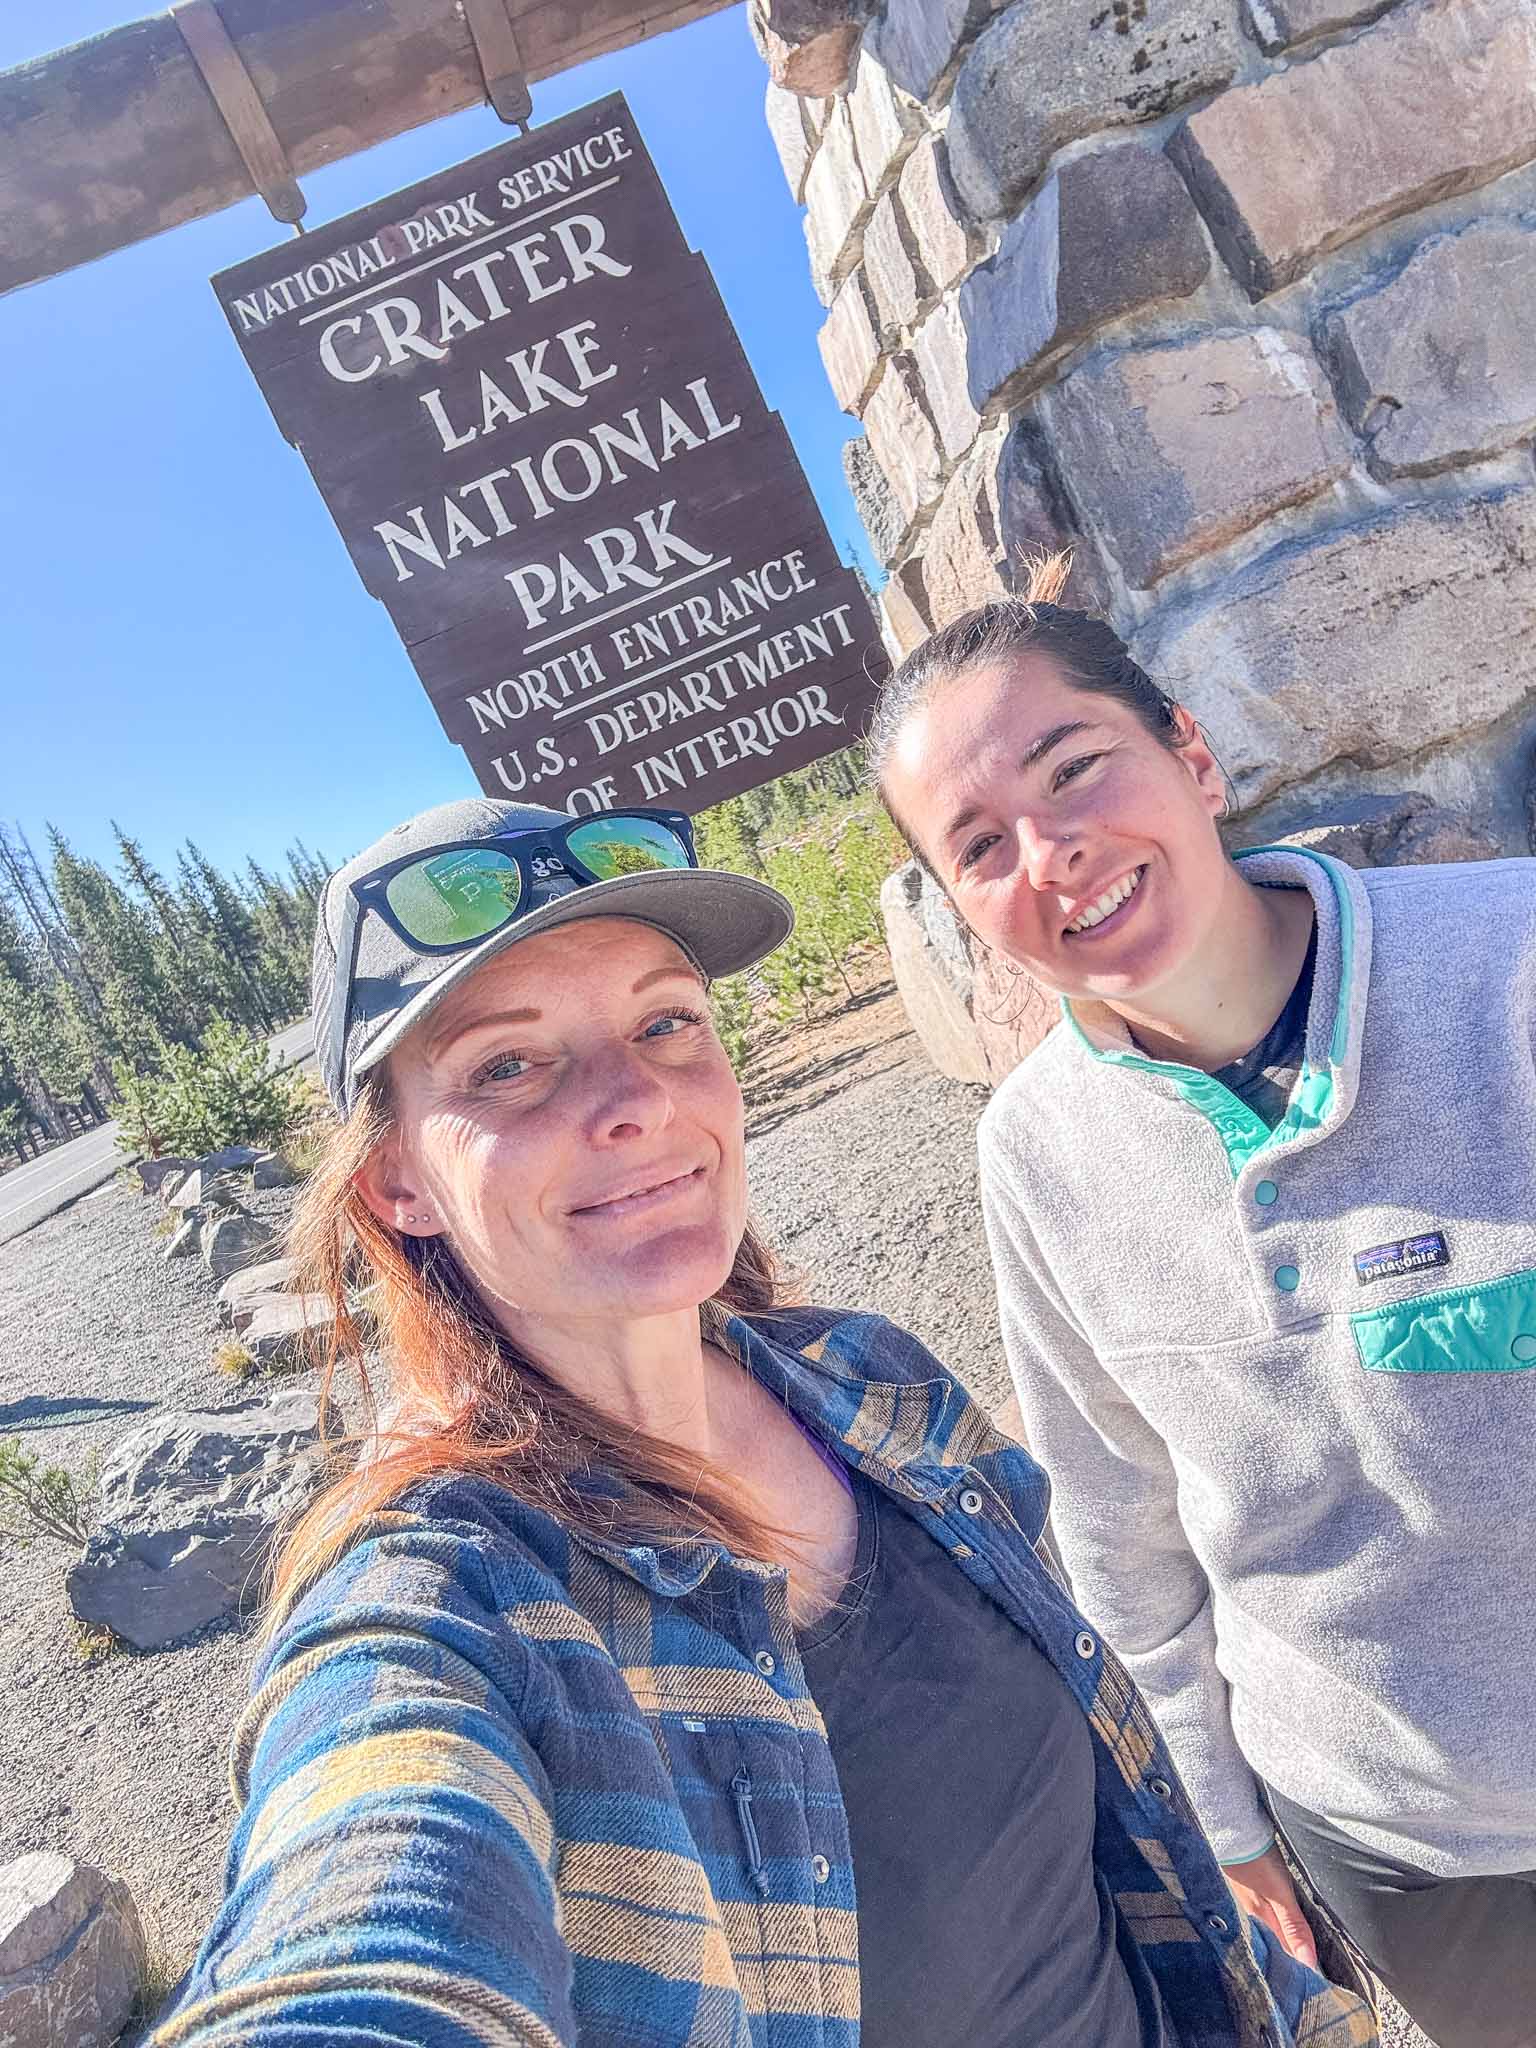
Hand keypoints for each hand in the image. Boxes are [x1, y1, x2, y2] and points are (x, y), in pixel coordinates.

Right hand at [1221, 1846, 1318, 1970]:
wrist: (1230, 1826)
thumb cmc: (1255, 1859)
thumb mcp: (1279, 1893)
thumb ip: (1293, 1926)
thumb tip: (1308, 1963)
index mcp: (1261, 1921)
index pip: (1285, 1954)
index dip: (1302, 1966)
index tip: (1319, 1979)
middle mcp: (1253, 1914)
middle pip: (1277, 1942)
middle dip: (1294, 1955)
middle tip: (1314, 1968)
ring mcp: (1249, 1899)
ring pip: (1272, 1927)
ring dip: (1287, 1937)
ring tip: (1303, 1947)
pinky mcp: (1248, 1885)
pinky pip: (1266, 1911)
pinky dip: (1278, 1919)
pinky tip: (1282, 1916)